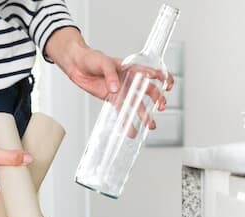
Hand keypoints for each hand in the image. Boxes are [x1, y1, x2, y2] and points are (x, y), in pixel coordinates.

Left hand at [45, 28, 174, 126]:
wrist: (77, 65)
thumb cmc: (91, 58)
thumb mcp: (102, 62)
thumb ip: (110, 74)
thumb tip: (116, 87)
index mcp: (130, 68)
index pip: (150, 72)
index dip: (161, 77)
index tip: (168, 84)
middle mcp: (129, 80)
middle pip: (147, 90)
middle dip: (156, 98)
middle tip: (160, 106)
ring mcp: (122, 91)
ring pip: (137, 104)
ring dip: (144, 114)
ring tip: (150, 124)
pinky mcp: (113, 99)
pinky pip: (122, 111)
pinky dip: (127, 121)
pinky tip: (131, 130)